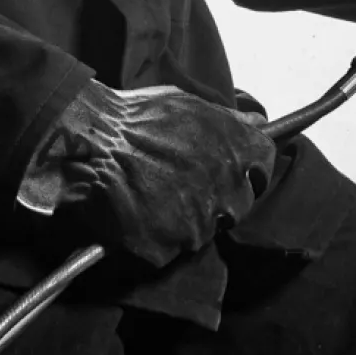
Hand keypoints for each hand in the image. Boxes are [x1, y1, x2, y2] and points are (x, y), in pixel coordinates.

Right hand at [17, 83, 276, 267]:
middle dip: (217, 198)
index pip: (263, 166)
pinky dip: (153, 238)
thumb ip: (228, 121)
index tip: (230, 169)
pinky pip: (167, 250)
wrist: (91, 142)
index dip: (247, 168)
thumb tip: (258, 124)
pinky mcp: (166, 251)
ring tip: (151, 196)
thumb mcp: (189, 104)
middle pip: (237, 206)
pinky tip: (135, 214)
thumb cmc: (137, 116)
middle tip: (181, 184)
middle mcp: (227, 193)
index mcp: (238, 153)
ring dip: (183, 220)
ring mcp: (197, 226)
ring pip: (201, 232)